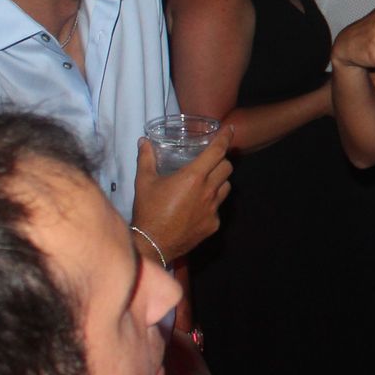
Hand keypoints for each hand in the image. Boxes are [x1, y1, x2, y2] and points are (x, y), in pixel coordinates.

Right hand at [131, 126, 232, 259]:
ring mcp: (213, 209)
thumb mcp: (144, 182)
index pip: (217, 151)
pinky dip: (211, 203)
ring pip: (226, 187)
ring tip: (205, 183)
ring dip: (219, 181)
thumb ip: (146, 159)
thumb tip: (144, 141)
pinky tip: (197, 207)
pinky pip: (218, 208)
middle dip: (222, 161)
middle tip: (211, 161)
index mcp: (193, 176)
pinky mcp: (213, 224)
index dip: (225, 138)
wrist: (152, 244)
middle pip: (227, 167)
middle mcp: (208, 190)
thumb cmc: (148, 210)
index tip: (231, 130)